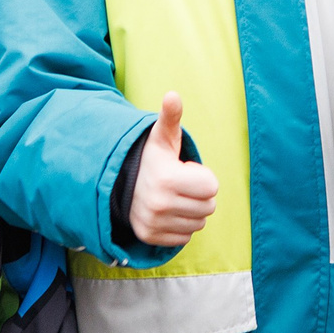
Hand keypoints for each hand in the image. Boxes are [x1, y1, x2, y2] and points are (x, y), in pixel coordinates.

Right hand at [128, 93, 218, 246]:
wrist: (121, 183)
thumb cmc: (152, 158)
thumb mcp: (161, 137)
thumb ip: (170, 117)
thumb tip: (172, 95)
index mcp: (167, 179)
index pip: (212, 187)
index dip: (203, 177)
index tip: (185, 171)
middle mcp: (159, 205)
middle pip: (209, 207)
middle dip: (200, 194)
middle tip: (181, 184)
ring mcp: (153, 224)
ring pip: (199, 223)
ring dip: (193, 210)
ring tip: (174, 197)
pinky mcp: (149, 237)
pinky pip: (185, 237)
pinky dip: (182, 225)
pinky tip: (168, 212)